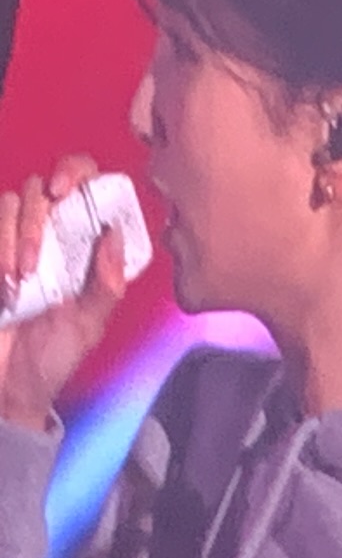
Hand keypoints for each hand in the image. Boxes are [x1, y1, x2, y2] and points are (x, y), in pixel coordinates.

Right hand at [0, 158, 138, 433]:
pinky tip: (5, 287)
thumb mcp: (90, 324)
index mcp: (83, 246)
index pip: (83, 186)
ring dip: (12, 239)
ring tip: (18, 283)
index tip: (65, 190)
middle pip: (37, 189)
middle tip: (34, 265)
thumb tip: (115, 235)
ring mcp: (11, 243)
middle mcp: (47, 236)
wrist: (9, 384)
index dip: (76, 172)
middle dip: (34, 224)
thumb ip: (106, 284)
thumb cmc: (53, 356)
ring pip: (6, 203)